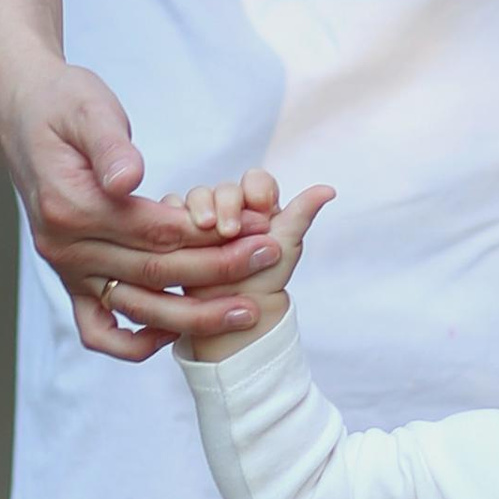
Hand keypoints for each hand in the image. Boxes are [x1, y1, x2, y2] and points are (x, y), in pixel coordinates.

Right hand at [0, 58, 285, 361]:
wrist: (23, 111)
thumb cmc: (63, 103)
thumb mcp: (88, 108)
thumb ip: (110, 145)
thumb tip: (128, 179)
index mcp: (71, 206)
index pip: (154, 231)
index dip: (211, 233)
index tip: (261, 226)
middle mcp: (64, 246)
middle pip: (154, 271)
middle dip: (220, 269)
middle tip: (273, 256)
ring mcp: (64, 267)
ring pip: (137, 305)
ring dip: (194, 314)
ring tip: (247, 309)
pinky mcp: (69, 277)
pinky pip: (99, 328)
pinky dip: (136, 341)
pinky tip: (177, 331)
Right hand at [179, 176, 333, 349]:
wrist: (231, 317)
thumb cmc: (262, 282)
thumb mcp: (283, 250)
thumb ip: (300, 215)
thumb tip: (329, 189)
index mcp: (258, 207)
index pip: (255, 181)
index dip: (257, 189)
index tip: (261, 206)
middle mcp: (230, 210)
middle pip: (222, 188)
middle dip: (227, 204)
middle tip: (229, 230)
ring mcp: (202, 220)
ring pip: (195, 198)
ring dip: (199, 209)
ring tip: (206, 228)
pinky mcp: (177, 232)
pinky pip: (169, 213)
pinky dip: (174, 217)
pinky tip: (179, 233)